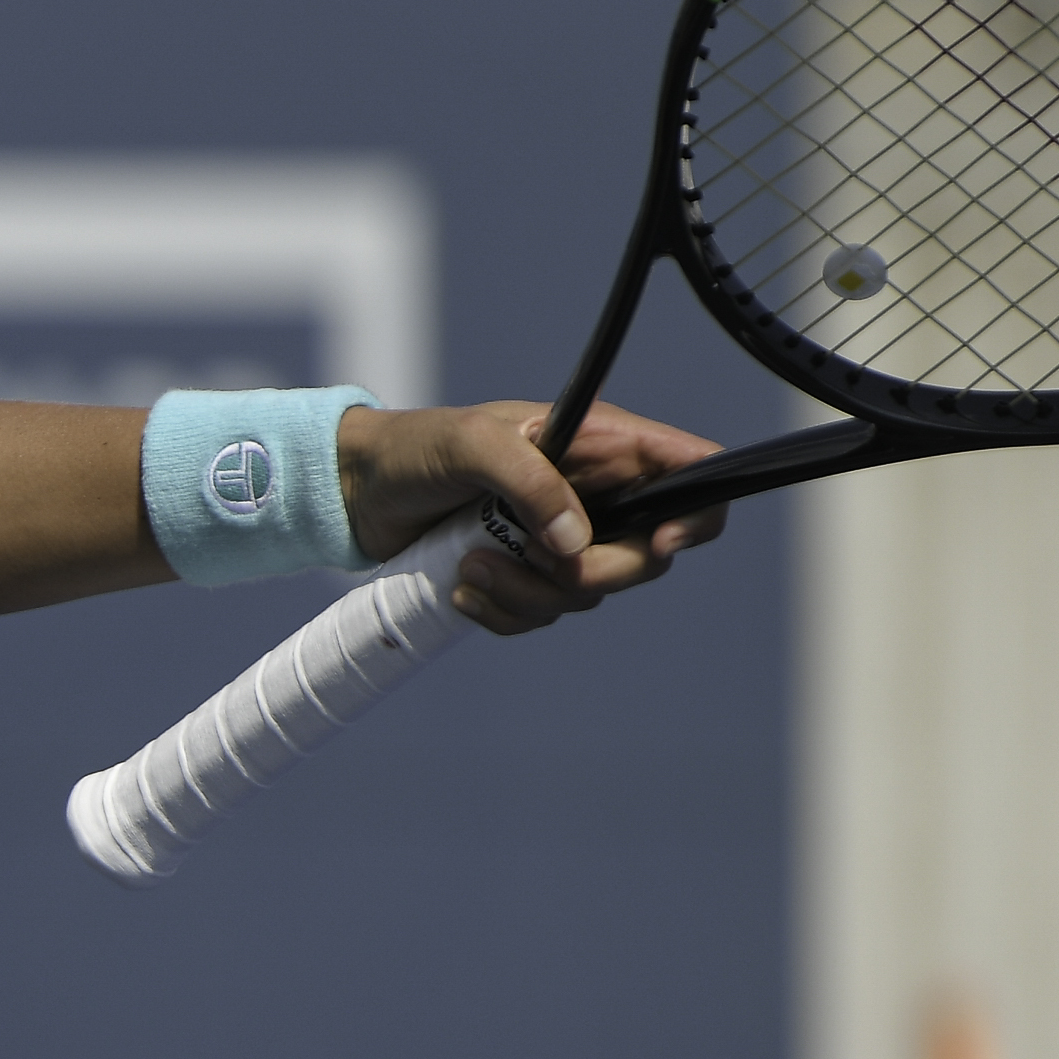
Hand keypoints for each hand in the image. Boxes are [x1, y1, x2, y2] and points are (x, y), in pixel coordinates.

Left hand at [337, 399, 727, 638]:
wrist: (360, 491)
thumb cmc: (416, 447)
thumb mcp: (472, 444)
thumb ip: (530, 481)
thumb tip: (576, 544)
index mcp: (600, 443)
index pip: (690, 472)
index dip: (698, 512)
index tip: (661, 542)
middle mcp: (595, 493)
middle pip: (649, 556)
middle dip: (593, 573)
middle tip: (534, 559)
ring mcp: (564, 538)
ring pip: (589, 594)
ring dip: (531, 594)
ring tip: (471, 566)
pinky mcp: (530, 574)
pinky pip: (545, 615)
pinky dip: (507, 613)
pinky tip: (464, 588)